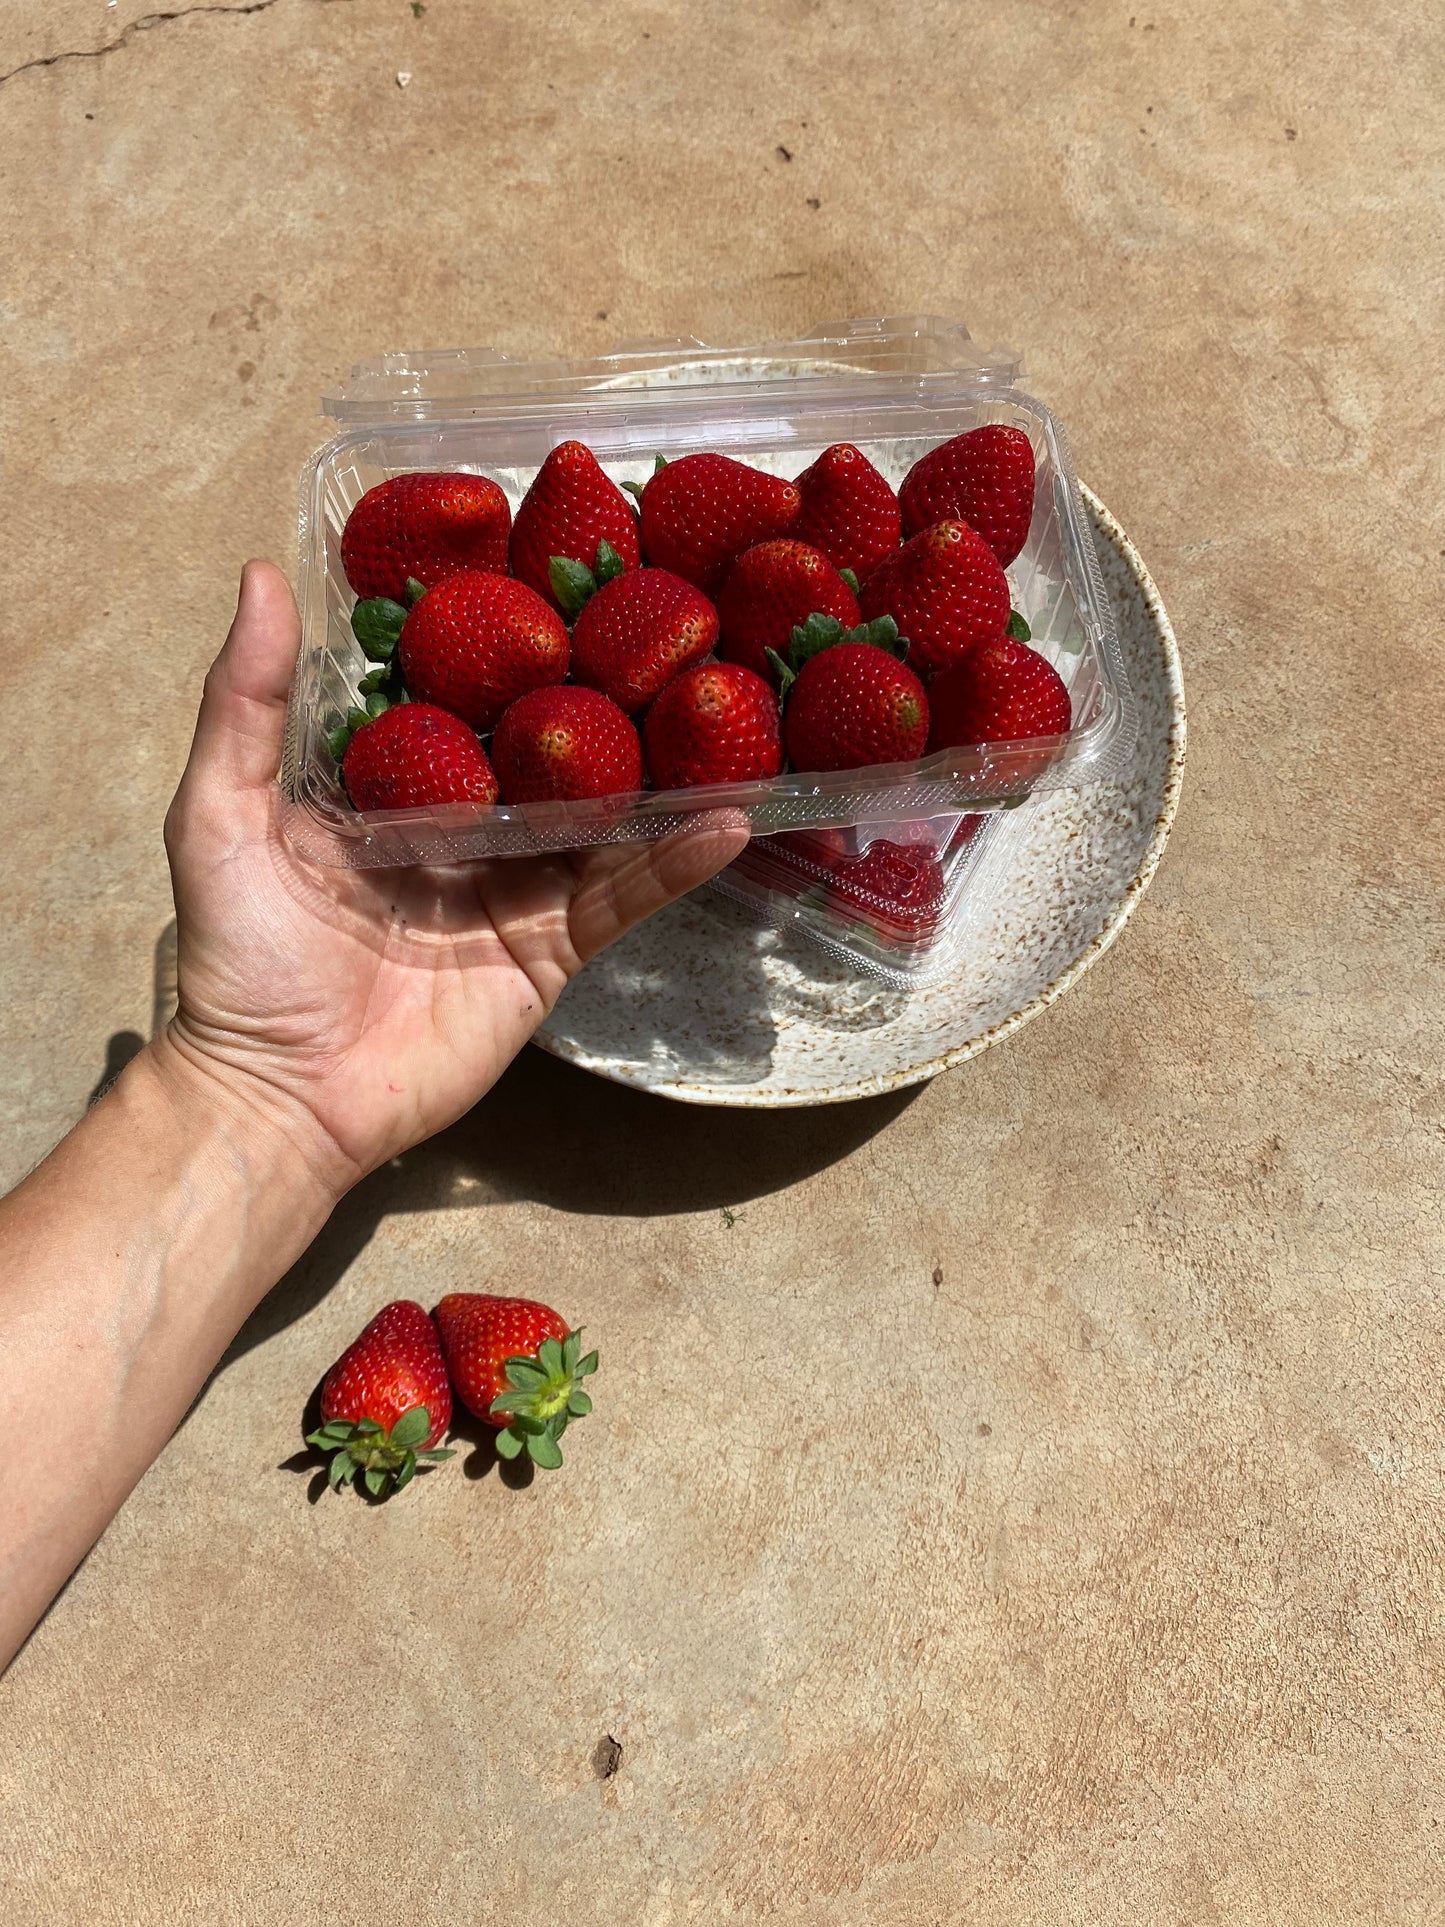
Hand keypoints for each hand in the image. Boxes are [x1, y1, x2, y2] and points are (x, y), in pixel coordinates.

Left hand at [160, 562, 747, 1192]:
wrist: (282, 1094)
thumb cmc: (239, 956)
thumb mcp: (220, 812)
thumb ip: (245, 703)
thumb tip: (259, 574)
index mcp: (391, 789)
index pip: (458, 701)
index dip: (499, 646)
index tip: (550, 576)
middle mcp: (463, 831)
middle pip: (544, 754)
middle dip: (597, 700)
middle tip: (666, 629)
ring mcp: (513, 891)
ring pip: (599, 821)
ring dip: (658, 775)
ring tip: (725, 712)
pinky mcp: (549, 951)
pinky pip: (620, 900)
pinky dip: (673, 865)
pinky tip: (727, 821)